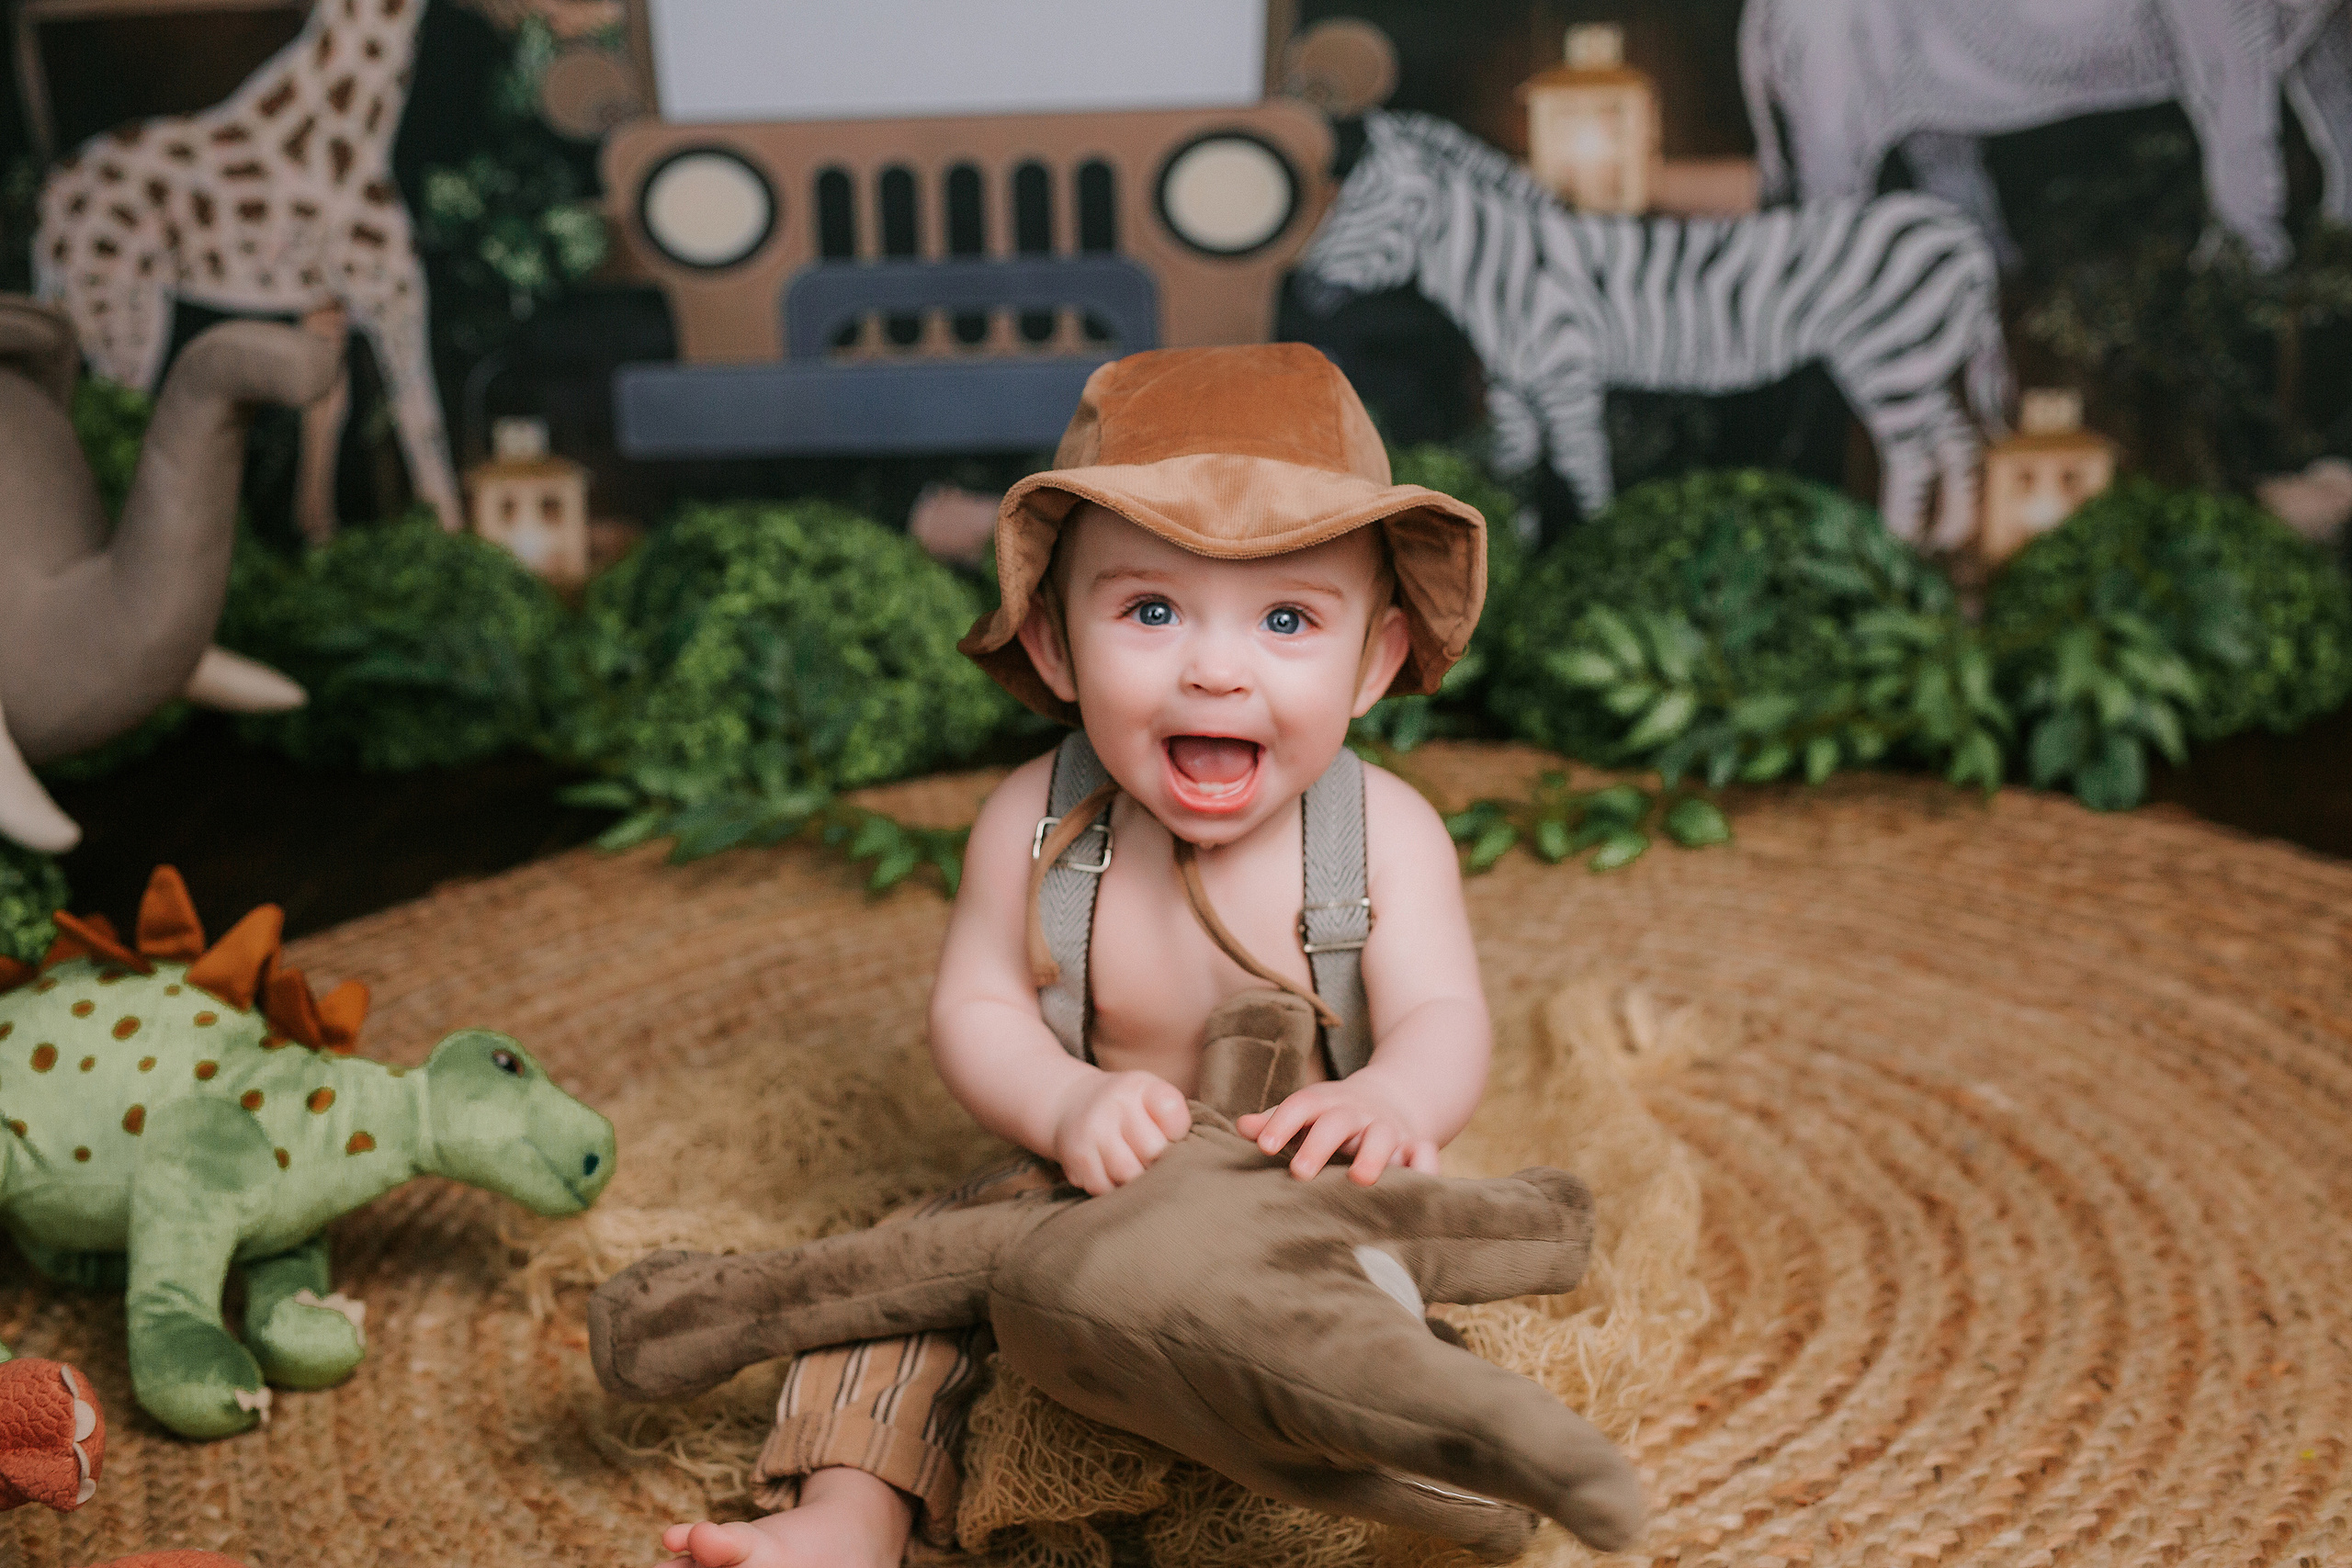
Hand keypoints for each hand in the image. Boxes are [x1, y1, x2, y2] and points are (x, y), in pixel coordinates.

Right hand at [1051, 1071, 1192, 1195]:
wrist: (1072, 1102)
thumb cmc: (1127, 1106)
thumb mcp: (1150, 1096)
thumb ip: (1173, 1120)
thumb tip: (1186, 1165)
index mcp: (1139, 1086)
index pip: (1172, 1113)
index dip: (1178, 1132)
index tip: (1171, 1135)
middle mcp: (1114, 1104)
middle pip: (1153, 1151)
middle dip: (1159, 1162)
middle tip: (1154, 1160)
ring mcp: (1092, 1131)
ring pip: (1129, 1175)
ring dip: (1137, 1181)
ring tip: (1135, 1168)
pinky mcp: (1078, 1158)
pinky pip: (1104, 1188)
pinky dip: (1113, 1188)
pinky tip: (1112, 1173)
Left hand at [1236, 1074, 1440, 1184]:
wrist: (1391, 1098)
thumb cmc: (1333, 1116)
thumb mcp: (1307, 1112)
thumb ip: (1276, 1122)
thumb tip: (1242, 1127)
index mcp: (1326, 1104)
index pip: (1301, 1105)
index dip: (1282, 1123)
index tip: (1265, 1147)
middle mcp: (1357, 1114)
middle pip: (1338, 1121)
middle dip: (1320, 1144)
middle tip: (1300, 1173)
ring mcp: (1389, 1129)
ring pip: (1383, 1136)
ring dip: (1373, 1155)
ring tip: (1360, 1178)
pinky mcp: (1417, 1145)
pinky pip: (1426, 1154)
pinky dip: (1425, 1167)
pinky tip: (1417, 1185)